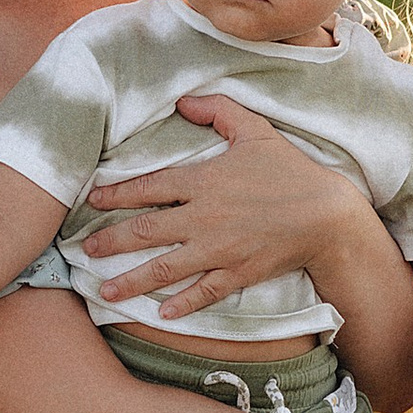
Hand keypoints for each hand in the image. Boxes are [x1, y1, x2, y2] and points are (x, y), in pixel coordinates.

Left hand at [85, 93, 366, 319]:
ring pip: (166, 268)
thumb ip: (217, 111)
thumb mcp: (254, 130)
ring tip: (104, 290)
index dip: (117, 193)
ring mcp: (220, 249)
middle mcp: (204, 217)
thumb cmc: (290, 170)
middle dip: (112, 241)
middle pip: (147, 231)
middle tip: (85, 250)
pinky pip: (203, 292)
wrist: (327, 215)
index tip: (93, 200)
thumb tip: (183, 100)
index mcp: (204, 181)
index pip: (149, 187)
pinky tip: (161, 312)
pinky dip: (182, 303)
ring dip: (132, 281)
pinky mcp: (238, 273)